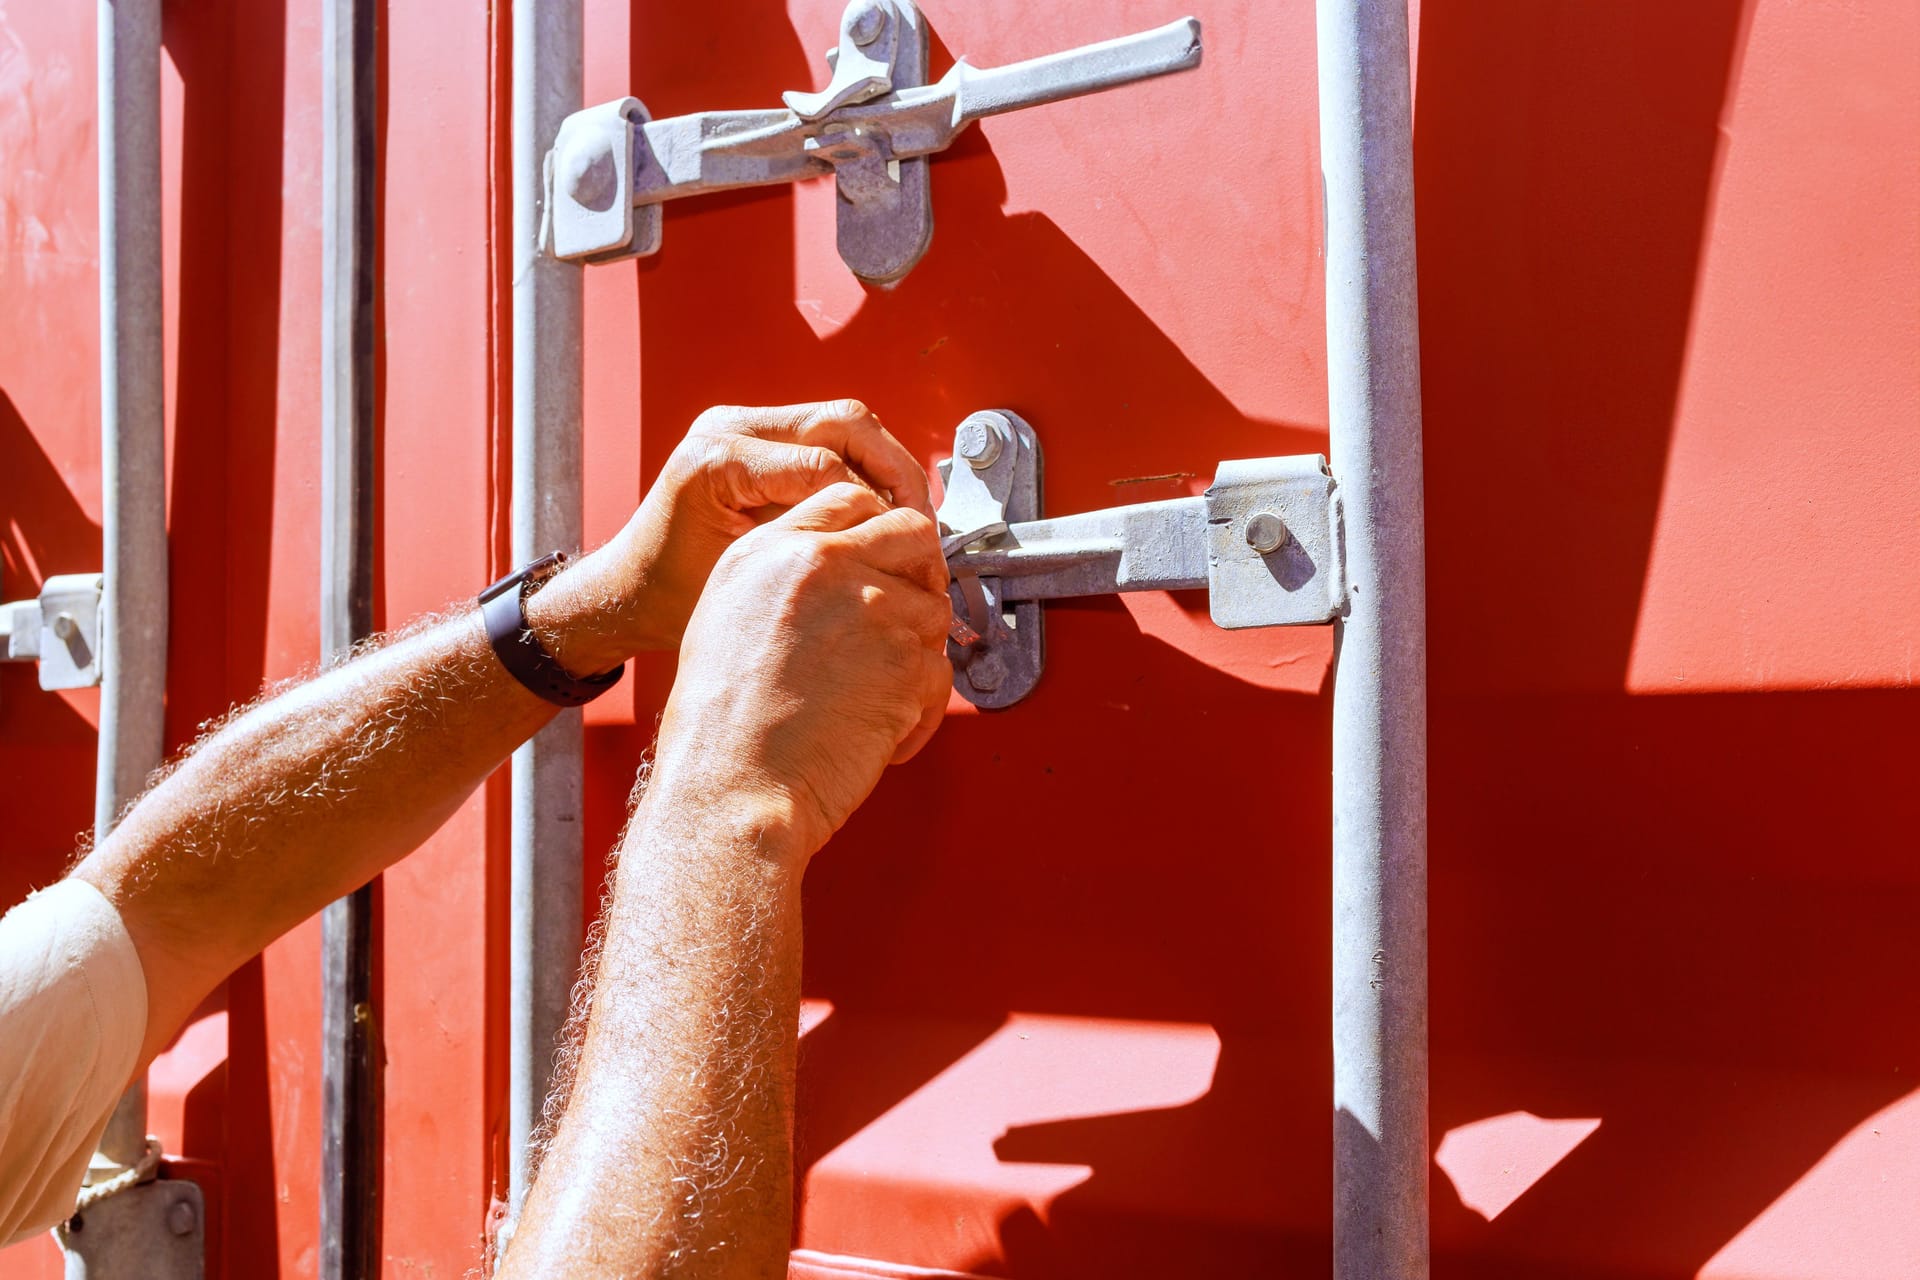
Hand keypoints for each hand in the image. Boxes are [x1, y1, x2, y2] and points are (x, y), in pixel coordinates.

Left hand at [574, 401, 931, 660]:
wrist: (631, 589)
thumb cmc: (670, 595)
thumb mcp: (744, 580)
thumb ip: (808, 548)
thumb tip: (884, 537)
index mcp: (717, 458)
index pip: (826, 466)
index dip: (876, 507)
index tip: (901, 544)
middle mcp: (730, 426)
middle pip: (845, 422)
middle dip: (895, 470)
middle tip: (922, 519)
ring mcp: (744, 424)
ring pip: (846, 421)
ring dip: (886, 464)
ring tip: (910, 513)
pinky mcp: (758, 436)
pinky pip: (829, 436)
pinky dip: (864, 467)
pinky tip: (882, 507)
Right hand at [650, 482, 952, 861]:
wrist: (731, 787)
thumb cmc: (720, 727)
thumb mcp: (726, 618)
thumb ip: (783, 578)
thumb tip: (839, 575)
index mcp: (772, 549)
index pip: (851, 500)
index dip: (878, 531)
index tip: (883, 564)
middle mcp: (825, 565)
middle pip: (912, 533)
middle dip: (920, 571)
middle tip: (907, 615)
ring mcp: (873, 608)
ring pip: (934, 609)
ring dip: (917, 652)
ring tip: (874, 698)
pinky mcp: (908, 661)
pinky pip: (940, 675)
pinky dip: (918, 714)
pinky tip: (879, 735)